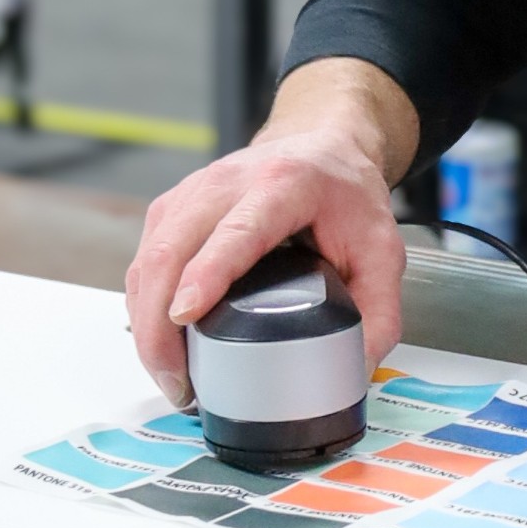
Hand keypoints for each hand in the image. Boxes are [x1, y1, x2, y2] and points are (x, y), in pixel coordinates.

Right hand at [125, 60, 412, 409]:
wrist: (322, 147)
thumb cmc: (346, 194)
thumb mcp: (383, 248)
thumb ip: (380, 309)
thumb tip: (357, 367)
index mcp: (283, 185)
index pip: (236, 231)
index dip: (206, 273)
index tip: (185, 314)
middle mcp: (227, 182)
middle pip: (172, 250)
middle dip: (160, 324)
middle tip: (179, 381)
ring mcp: (192, 192)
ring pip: (148, 259)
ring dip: (146, 324)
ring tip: (171, 374)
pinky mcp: (172, 208)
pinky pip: (143, 261)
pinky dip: (143, 307)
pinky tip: (161, 342)